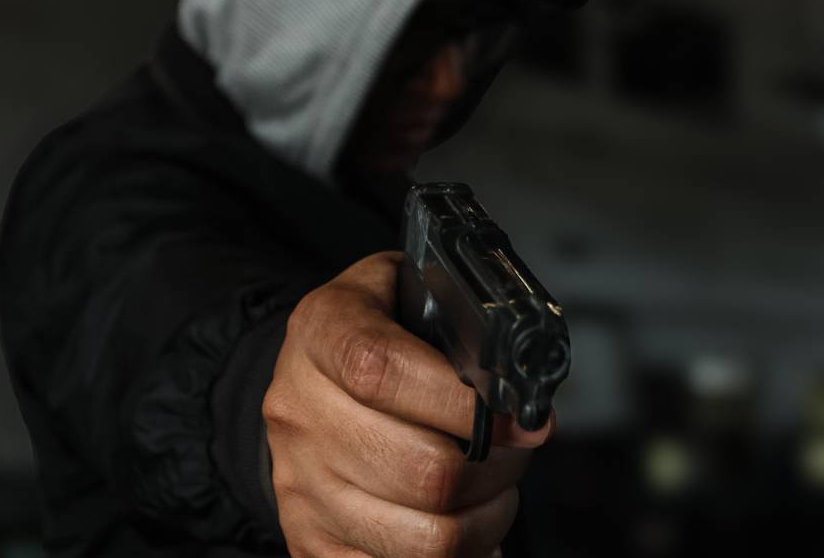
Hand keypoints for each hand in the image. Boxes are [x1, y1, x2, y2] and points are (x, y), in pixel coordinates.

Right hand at [263, 252, 554, 557]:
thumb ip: (462, 325)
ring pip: (424, 537)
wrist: (308, 378)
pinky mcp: (310, 538)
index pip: (381, 370)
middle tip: (516, 451)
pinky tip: (464, 524)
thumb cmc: (378, 331)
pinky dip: (456, 556)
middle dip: (497, 468)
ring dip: (485, 520)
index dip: (462, 403)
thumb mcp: (409, 291)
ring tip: (494, 490)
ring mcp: (300, 482)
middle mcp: (300, 410)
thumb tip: (523, 396)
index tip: (521, 419)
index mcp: (321, 331)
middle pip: (420, 469)